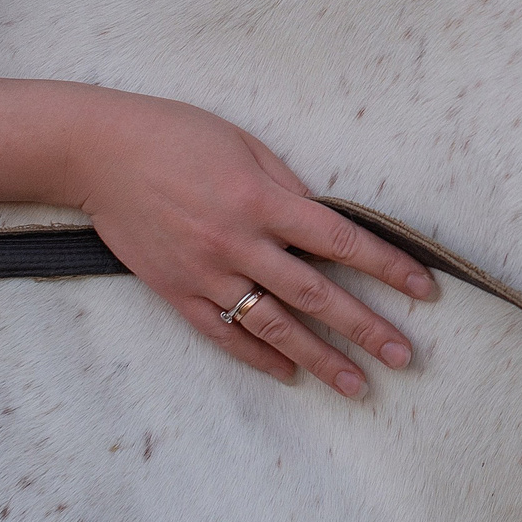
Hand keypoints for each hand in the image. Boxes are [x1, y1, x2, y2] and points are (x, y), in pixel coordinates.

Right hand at [0, 77, 434, 387]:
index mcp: (263, 200)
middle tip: (405, 357)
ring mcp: (206, 272)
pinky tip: (289, 375)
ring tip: (357, 386)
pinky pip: (223, 334)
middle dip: (366, 328)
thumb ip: (287, 186)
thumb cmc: (175, 135)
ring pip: (274, 326)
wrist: (97, 153)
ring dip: (320, 359)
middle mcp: (239, 242)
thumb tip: (327, 220)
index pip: (341, 242)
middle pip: (316, 295)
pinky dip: (258, 357)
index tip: (424, 290)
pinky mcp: (175, 292)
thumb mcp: (244, 143)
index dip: (388, 267)